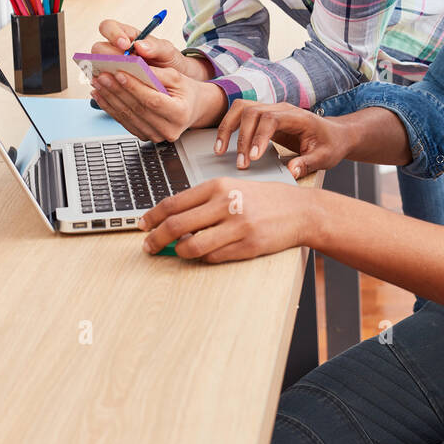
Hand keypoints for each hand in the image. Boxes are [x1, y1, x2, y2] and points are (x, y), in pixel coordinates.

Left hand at [91, 64, 226, 140]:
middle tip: (102, 75)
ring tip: (98, 83)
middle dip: (117, 91)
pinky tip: (100, 95)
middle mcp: (168, 129)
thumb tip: (133, 66)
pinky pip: (123, 122)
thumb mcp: (177, 77)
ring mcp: (155, 136)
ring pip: (127, 116)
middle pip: (137, 109)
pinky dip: (109, 107)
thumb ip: (156, 73)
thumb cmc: (186, 91)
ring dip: (109, 98)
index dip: (134, 87)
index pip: (153, 100)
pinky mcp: (144, 136)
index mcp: (180, 113)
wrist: (192, 108)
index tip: (119, 73)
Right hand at [92, 18, 211, 80]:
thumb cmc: (170, 61)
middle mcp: (115, 51)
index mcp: (126, 36)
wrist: (178, 81)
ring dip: (105, 73)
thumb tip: (139, 45)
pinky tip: (116, 92)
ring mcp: (112, 67)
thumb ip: (156, 46)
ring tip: (118, 80)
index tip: (125, 45)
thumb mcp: (168, 51)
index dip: (113, 34)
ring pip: (96, 67)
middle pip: (98, 49)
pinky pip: (102, 85)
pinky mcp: (112, 84)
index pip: (108, 27)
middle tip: (121, 65)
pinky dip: (107, 88)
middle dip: (107, 56)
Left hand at [139, 176, 309, 261]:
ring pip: (191, 245)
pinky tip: (204, 252)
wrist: (301, 211)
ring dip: (178, 252)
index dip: (152, 217)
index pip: (174, 203)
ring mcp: (237, 227)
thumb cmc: (265, 199)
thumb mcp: (233, 188)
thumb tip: (171, 218)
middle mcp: (225, 204)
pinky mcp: (247, 247)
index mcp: (218, 186)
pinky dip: (202, 257)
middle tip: (148, 246)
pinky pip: (212, 257)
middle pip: (176, 225)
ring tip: (176, 251)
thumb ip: (204, 201)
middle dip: (155, 239)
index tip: (142, 224)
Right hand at [214, 99, 352, 178]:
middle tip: (241, 164)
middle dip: (242, 137)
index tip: (253, 157)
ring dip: (228, 127)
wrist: (334, 134)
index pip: (271, 118)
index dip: (259, 136)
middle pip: (252, 112)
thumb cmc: (330, 144)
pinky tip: (223, 143)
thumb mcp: (325, 157)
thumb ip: (308, 163)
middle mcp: (281, 109)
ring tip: (219, 150)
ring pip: (242, 108)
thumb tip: (291, 171)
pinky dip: (229, 126)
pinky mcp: (263, 116)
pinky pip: (241, 114)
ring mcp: (271, 110)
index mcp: (298, 116)